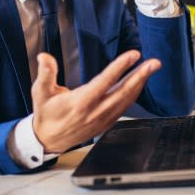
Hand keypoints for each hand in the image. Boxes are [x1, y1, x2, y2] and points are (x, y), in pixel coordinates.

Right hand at [31, 50, 160, 152]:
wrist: (48, 139)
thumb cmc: (46, 114)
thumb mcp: (40, 92)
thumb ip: (45, 74)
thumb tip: (44, 57)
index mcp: (80, 102)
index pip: (104, 81)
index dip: (120, 67)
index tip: (133, 55)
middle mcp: (95, 111)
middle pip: (123, 92)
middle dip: (140, 76)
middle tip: (154, 63)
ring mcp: (103, 119)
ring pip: (126, 100)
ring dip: (140, 83)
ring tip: (150, 68)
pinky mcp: (106, 123)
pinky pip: (124, 107)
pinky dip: (134, 94)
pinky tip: (139, 83)